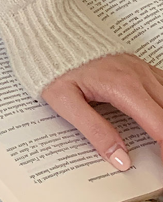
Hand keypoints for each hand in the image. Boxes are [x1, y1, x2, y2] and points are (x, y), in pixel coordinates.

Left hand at [41, 52, 162, 169]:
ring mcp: (140, 68)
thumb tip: (120, 159)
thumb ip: (95, 131)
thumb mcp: (65, 102)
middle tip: (159, 158)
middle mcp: (138, 76)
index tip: (161, 167)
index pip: (160, 126)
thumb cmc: (55, 65)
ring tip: (158, 143)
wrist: (50, 34)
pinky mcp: (139, 65)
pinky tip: (158, 114)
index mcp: (124, 87)